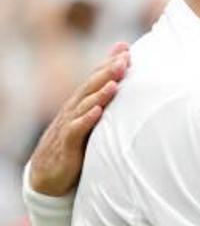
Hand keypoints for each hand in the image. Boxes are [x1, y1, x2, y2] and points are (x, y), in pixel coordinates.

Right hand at [29, 42, 129, 195]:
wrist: (47, 174)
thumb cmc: (75, 142)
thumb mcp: (90, 119)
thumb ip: (104, 99)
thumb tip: (121, 80)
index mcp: (81, 102)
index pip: (95, 78)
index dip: (109, 64)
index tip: (127, 51)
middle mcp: (74, 110)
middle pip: (91, 87)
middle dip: (108, 72)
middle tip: (124, 60)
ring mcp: (69, 126)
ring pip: (84, 106)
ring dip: (99, 94)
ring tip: (114, 83)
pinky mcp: (67, 145)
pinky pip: (76, 130)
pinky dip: (86, 120)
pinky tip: (97, 112)